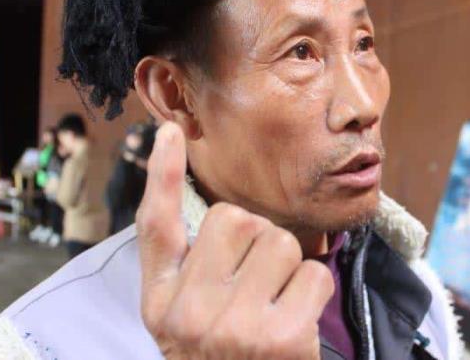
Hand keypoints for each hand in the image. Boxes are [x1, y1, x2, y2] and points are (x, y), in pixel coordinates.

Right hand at [136, 123, 333, 358]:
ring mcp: (234, 327)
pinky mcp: (280, 338)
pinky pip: (313, 273)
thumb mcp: (185, 322)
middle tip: (254, 284)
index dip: (162, 175)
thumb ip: (192, 270)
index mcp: (162, 303)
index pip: (156, 228)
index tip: (170, 132)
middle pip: (237, 220)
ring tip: (275, 305)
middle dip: (256, 240)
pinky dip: (313, 291)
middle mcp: (189, 313)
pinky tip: (296, 323)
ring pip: (280, 241)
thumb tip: (223, 213)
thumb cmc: (222, 359)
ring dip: (287, 267)